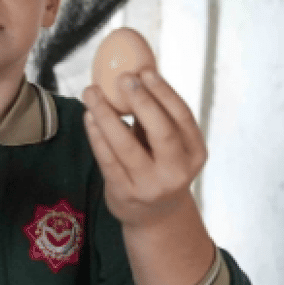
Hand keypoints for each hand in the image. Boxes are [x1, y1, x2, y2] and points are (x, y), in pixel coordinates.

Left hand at [81, 69, 206, 230]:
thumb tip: (139, 68)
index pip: (183, 117)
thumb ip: (157, 114)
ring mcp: (150, 185)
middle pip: (162, 132)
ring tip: (92, 92)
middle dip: (142, 102)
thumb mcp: (169, 144)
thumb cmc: (159, 166)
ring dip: (106, 115)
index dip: (164, 92)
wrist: (154, 216)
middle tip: (122, 77)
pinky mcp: (124, 193)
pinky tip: (89, 116)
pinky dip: (96, 135)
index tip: (145, 71)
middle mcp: (177, 171)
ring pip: (126, 146)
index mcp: (195, 153)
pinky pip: (107, 159)